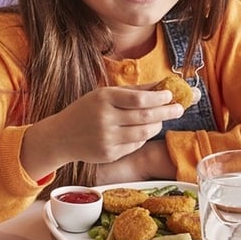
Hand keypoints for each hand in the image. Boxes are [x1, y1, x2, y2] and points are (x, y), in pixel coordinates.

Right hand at [21, 85, 183, 179]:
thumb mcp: (104, 94)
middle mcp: (105, 119)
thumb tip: (162, 85)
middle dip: (167, 112)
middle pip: (145, 116)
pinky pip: (135, 145)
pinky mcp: (109, 154)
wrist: (61, 136)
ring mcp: (107, 139)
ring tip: (161, 119)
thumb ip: (133, 91)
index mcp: (104, 99)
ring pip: (144, 133)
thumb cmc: (86, 110)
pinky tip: (142, 131)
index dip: (158, 98)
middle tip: (180, 109)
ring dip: (157, 125)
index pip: (139, 99)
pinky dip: (143, 138)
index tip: (170, 95)